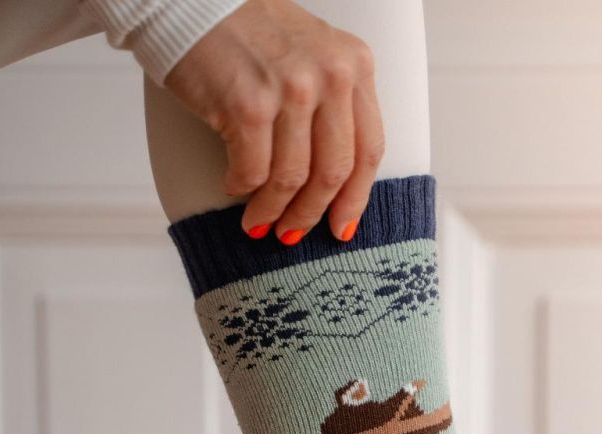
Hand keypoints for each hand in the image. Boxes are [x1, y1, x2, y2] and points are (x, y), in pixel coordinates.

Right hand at [164, 0, 384, 242]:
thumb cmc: (249, 32)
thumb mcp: (313, 54)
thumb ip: (334, 102)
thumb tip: (337, 180)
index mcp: (354, 65)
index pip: (369, 149)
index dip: (356, 198)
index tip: (343, 227)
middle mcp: (330, 75)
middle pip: (333, 172)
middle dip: (311, 214)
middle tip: (292, 234)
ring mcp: (291, 89)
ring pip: (292, 178)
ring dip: (273, 210)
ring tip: (258, 223)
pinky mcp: (248, 104)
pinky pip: (253, 171)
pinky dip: (242, 188)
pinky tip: (232, 187)